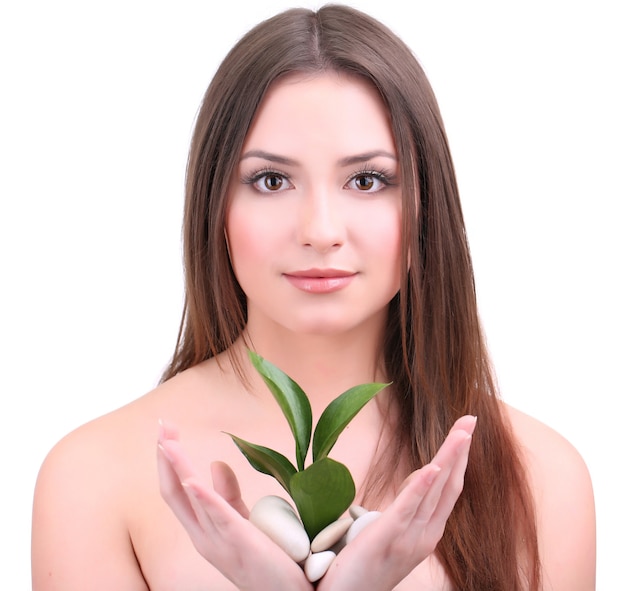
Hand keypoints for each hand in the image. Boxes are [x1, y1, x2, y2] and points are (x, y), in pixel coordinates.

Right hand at [157, 421, 312, 590]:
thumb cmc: (265, 558)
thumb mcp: (240, 520)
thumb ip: (226, 494)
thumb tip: (215, 462)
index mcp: (204, 528)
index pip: (178, 490)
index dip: (170, 460)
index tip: (167, 431)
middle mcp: (203, 536)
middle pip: (174, 492)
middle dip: (167, 456)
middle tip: (163, 424)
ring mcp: (218, 541)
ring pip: (188, 499)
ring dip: (177, 467)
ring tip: (168, 439)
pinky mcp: (239, 542)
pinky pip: (217, 517)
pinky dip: (202, 497)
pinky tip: (192, 478)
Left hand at [317, 415, 476, 590]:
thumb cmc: (364, 570)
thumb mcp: (392, 535)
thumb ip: (406, 511)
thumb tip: (415, 483)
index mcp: (426, 532)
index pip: (448, 488)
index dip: (458, 459)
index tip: (465, 431)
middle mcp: (425, 535)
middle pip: (448, 484)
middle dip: (460, 450)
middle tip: (471, 419)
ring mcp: (409, 538)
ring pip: (434, 491)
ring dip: (448, 458)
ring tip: (461, 432)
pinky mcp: (386, 538)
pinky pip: (407, 508)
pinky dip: (421, 486)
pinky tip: (432, 467)